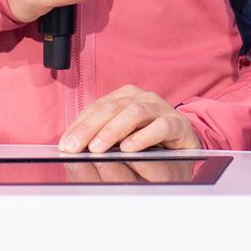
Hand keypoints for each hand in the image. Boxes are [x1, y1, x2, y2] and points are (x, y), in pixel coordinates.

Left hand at [59, 84, 200, 153]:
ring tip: (98, 148)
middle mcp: (141, 98)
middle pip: (110, 108)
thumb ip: (101, 142)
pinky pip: (161, 126)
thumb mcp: (120, 144)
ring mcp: (161, 108)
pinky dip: (143, 136)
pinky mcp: (179, 124)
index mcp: (124, 98)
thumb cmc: (148, 147)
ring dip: (113, 131)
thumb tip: (74, 150)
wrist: (185, 151)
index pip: (96, 108)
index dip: (79, 125)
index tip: (65, 145)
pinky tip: (129, 148)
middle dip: (89, 128)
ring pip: (134, 112)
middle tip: (74, 147)